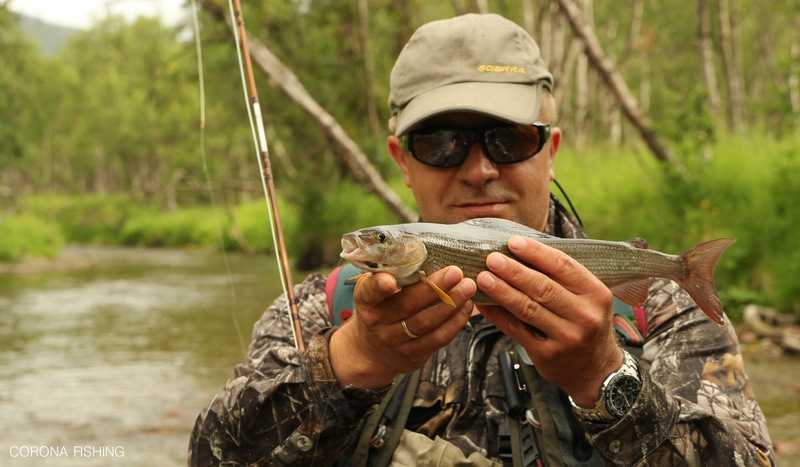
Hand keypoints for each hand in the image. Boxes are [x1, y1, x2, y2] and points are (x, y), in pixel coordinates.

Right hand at [330, 266, 475, 388]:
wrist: (371, 351)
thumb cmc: (381, 306)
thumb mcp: (375, 288)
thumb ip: (392, 272)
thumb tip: (426, 247)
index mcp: (366, 300)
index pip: (370, 291)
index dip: (380, 286)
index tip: (391, 281)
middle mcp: (378, 322)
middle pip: (407, 305)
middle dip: (434, 288)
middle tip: (456, 272)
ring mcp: (395, 341)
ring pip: (425, 324)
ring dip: (450, 304)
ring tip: (468, 286)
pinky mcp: (413, 354)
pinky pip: (437, 339)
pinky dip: (455, 322)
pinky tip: (466, 306)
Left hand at [476, 235, 622, 406]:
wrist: (596, 371)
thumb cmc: (586, 323)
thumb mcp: (588, 299)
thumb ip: (563, 278)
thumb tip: (522, 250)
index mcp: (596, 294)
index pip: (564, 266)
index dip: (537, 253)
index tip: (513, 242)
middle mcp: (585, 316)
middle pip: (543, 287)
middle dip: (514, 271)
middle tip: (492, 258)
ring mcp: (567, 337)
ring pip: (528, 309)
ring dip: (502, 291)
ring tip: (483, 277)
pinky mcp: (548, 355)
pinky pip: (517, 330)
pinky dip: (498, 316)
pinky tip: (484, 304)